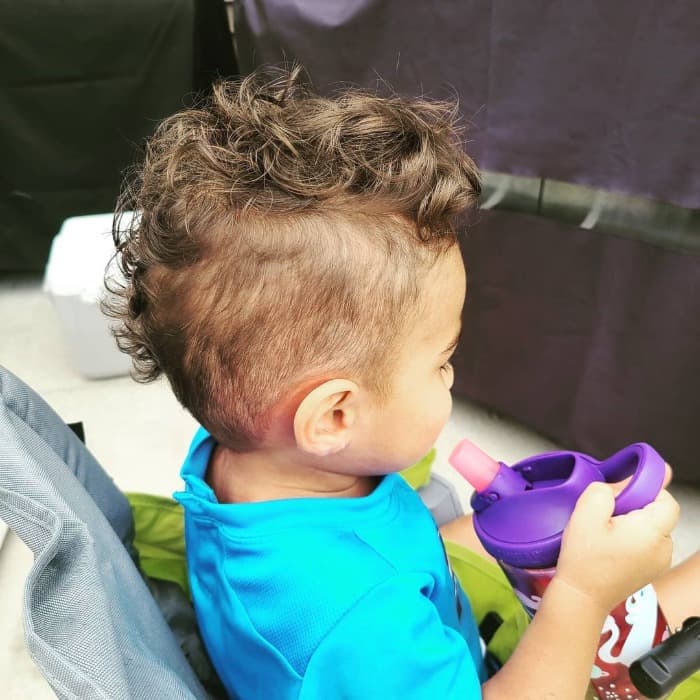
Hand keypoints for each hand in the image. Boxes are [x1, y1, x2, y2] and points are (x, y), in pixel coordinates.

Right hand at [555, 478, 679, 613]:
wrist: (582, 597)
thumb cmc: (584, 560)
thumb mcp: (585, 513)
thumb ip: (604, 490)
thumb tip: (618, 487)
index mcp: (652, 532)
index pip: (667, 500)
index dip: (646, 491)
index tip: (621, 495)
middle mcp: (663, 548)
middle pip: (658, 513)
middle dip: (634, 507)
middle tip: (606, 515)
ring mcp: (659, 562)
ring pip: (651, 528)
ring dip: (632, 523)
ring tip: (605, 532)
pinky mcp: (651, 570)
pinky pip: (647, 543)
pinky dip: (632, 539)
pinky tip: (610, 546)